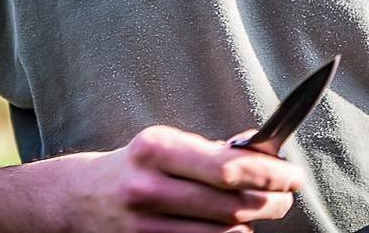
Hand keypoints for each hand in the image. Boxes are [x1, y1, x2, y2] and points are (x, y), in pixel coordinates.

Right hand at [64, 124, 304, 232]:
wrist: (76, 198)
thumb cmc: (132, 166)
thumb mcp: (162, 144)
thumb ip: (209, 149)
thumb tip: (261, 147)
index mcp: (156, 149)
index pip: (227, 166)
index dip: (268, 173)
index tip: (292, 175)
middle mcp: (148, 187)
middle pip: (230, 204)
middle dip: (270, 201)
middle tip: (286, 197)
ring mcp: (144, 225)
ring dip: (250, 224)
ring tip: (258, 211)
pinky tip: (230, 228)